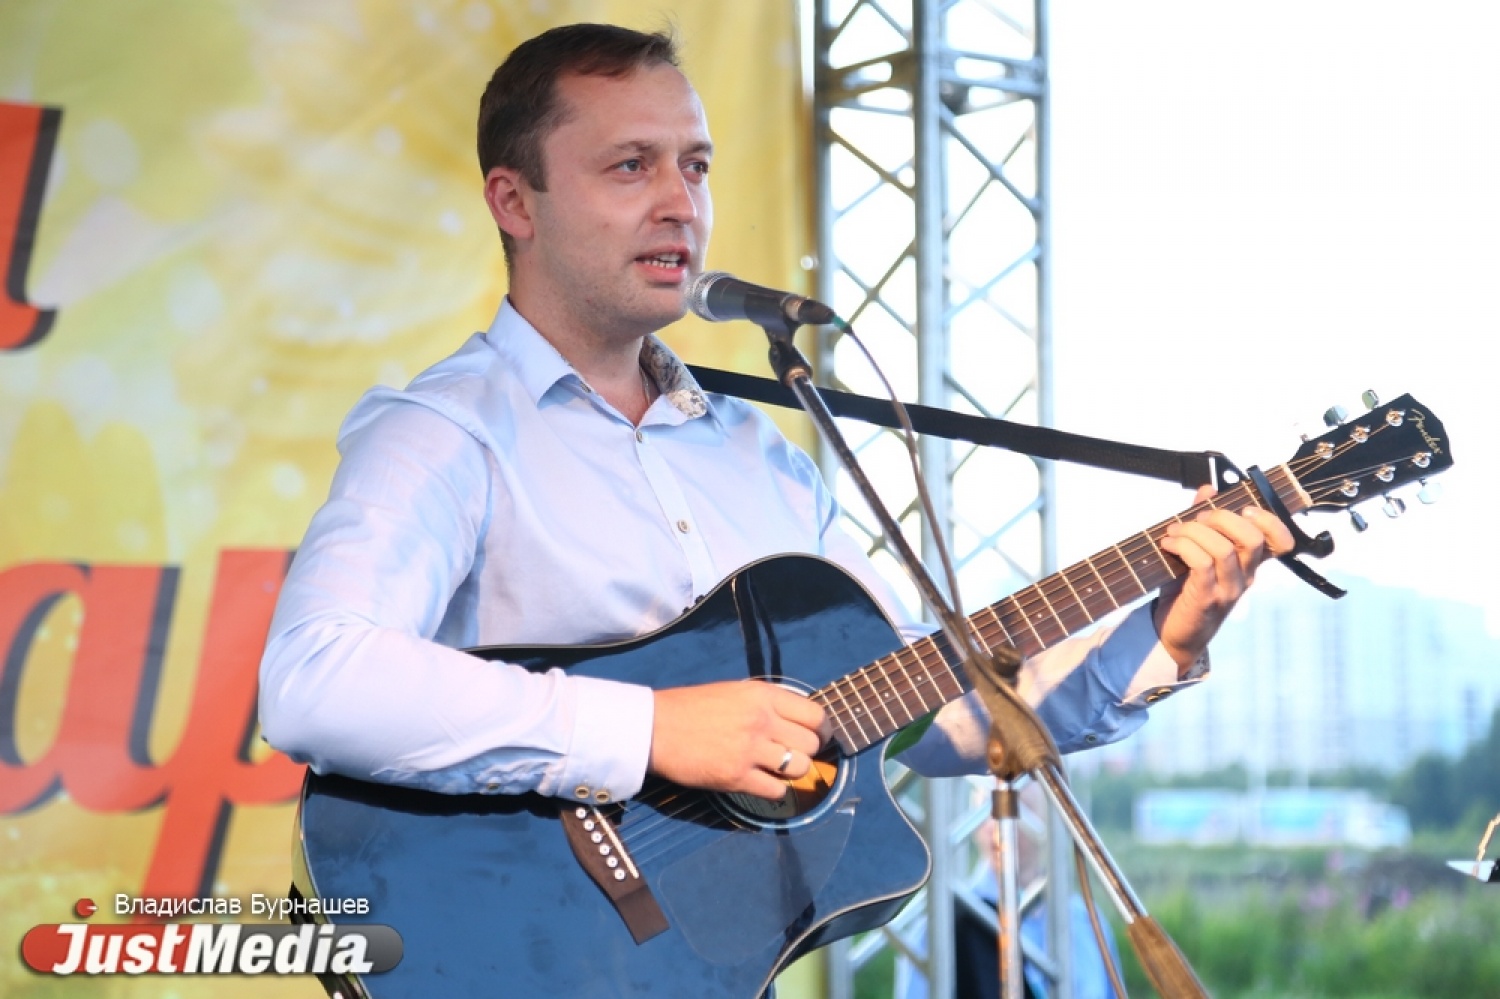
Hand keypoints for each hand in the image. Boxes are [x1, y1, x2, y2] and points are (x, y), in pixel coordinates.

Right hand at [649, 680, 824, 800]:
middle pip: (811, 745)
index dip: (821, 730)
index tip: (816, 737)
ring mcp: (750, 750)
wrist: (654, 728)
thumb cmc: (691, 708)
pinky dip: (773, 790)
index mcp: (763, 695)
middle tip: (791, 755)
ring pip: (800, 768)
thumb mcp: (734, 692)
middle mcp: (761, 720)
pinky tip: (760, 783)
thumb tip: (797, 724)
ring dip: (791, 772)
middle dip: (806, 752)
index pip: (815, 715)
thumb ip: (766, 705)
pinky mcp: (736, 777)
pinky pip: (776, 791)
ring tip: (775, 769)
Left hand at [1153, 485, 1295, 673]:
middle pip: (1253, 539)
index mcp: (1249, 564)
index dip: (1271, 521)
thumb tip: (1209, 489)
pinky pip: (1202, 564)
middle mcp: (1245, 577)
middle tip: (1198, 518)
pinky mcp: (1206, 599)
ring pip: (1224, 549)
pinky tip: (1168, 544)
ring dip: (1194, 531)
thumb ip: (1204, 520)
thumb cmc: (1186, 588)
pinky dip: (1183, 546)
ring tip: (1175, 532)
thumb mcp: (1197, 550)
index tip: (1245, 509)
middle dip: (1222, 517)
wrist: (1173, 633)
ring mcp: (1228, 590)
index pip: (1282, 543)